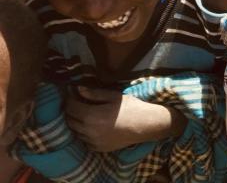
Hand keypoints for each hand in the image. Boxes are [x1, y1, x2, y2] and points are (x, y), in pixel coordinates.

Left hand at [65, 87, 186, 151]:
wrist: (145, 125)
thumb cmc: (130, 107)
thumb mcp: (113, 96)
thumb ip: (94, 94)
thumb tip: (78, 89)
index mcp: (91, 116)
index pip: (71, 107)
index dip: (69, 99)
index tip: (72, 92)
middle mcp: (88, 131)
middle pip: (70, 121)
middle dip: (70, 110)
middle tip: (76, 102)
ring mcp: (93, 142)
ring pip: (75, 132)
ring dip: (76, 122)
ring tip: (83, 113)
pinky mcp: (98, 148)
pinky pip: (84, 140)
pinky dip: (83, 133)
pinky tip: (91, 126)